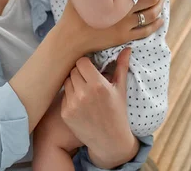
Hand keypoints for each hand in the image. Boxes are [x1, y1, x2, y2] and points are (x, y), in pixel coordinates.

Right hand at [56, 0, 164, 54]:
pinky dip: (156, 24)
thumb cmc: (74, 13)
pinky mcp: (124, 37)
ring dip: (159, 6)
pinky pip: (146, 31)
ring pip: (151, 14)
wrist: (71, 38)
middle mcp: (123, 10)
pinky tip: (160, 19)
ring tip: (162, 0)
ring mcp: (125, 25)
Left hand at [61, 49, 138, 168]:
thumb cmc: (117, 113)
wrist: (110, 141)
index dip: (86, 64)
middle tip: (88, 81)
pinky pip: (63, 96)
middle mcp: (83, 94)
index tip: (91, 69)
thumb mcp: (121, 90)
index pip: (81, 62)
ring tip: (84, 92)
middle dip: (80, 73)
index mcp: (98, 85)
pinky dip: (70, 97)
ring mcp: (72, 104)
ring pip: (66, 82)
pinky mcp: (65, 113)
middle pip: (73, 71)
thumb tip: (127, 48)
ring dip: (74, 84)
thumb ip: (121, 67)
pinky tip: (80, 104)